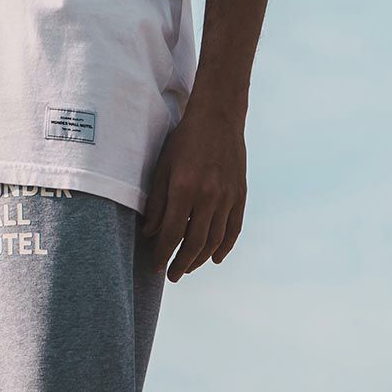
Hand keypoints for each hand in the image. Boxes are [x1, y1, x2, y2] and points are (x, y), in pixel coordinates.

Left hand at [140, 98, 246, 279]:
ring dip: (201, 258)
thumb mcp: (163, 167)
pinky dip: (225, 246)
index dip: (162, 254)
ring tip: (188, 267)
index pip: (172, 233)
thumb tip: (151, 234)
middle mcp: (209, 196)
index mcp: (185, 189)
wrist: (219, 116)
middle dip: (181, 263)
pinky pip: (234, 228)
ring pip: (215, 239)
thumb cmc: (185, 140)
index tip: (155, 267)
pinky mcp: (241, 194)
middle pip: (194, 242)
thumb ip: (157, 202)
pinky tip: (215, 258)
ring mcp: (228, 196)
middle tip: (171, 275)